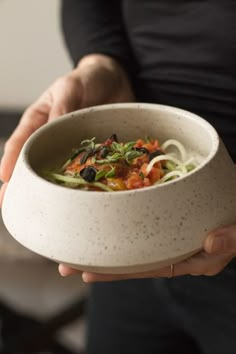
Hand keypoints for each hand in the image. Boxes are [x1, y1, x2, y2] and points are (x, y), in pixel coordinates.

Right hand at [0, 54, 133, 204]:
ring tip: (40, 212)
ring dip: (48, 191)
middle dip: (22, 186)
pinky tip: (77, 201)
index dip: (11, 161)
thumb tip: (52, 123)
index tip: (5, 180)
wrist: (116, 81)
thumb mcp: (71, 86)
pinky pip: (84, 172)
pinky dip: (79, 186)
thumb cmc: (87, 79)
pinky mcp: (91, 154)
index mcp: (40, 120)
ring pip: (55, 173)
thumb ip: (62, 104)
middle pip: (32, 164)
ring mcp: (71, 148)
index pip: (20, 142)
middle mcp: (52, 138)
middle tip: (12, 207)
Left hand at [59, 224, 235, 281]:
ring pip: (134, 246)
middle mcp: (176, 252)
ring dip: (106, 245)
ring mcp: (171, 236)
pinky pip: (141, 227)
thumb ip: (231, 239)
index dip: (118, 272)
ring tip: (73, 248)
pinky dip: (121, 227)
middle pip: (133, 261)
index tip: (87, 273)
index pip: (148, 269)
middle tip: (66, 265)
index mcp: (191, 260)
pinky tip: (104, 224)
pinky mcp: (168, 219)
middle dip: (100, 264)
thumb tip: (210, 241)